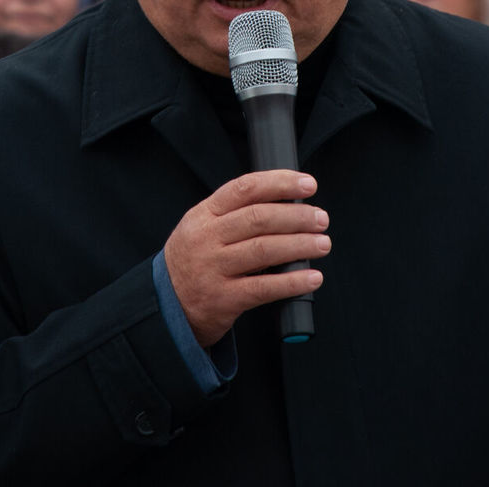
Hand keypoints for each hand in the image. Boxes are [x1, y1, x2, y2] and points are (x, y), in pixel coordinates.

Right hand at [162, 170, 328, 347]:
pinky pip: (264, 288)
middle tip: (321, 218)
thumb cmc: (193, 261)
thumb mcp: (201, 228)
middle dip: (297, 216)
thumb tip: (288, 203)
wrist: (165, 306)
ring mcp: (213, 269)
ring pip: (264, 250)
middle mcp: (207, 238)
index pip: (245, 188)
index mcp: (204, 214)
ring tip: (322, 243)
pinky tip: (312, 277)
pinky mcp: (223, 299)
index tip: (308, 185)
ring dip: (300, 245)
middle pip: (259, 219)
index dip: (280, 183)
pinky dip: (292, 282)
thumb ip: (234, 214)